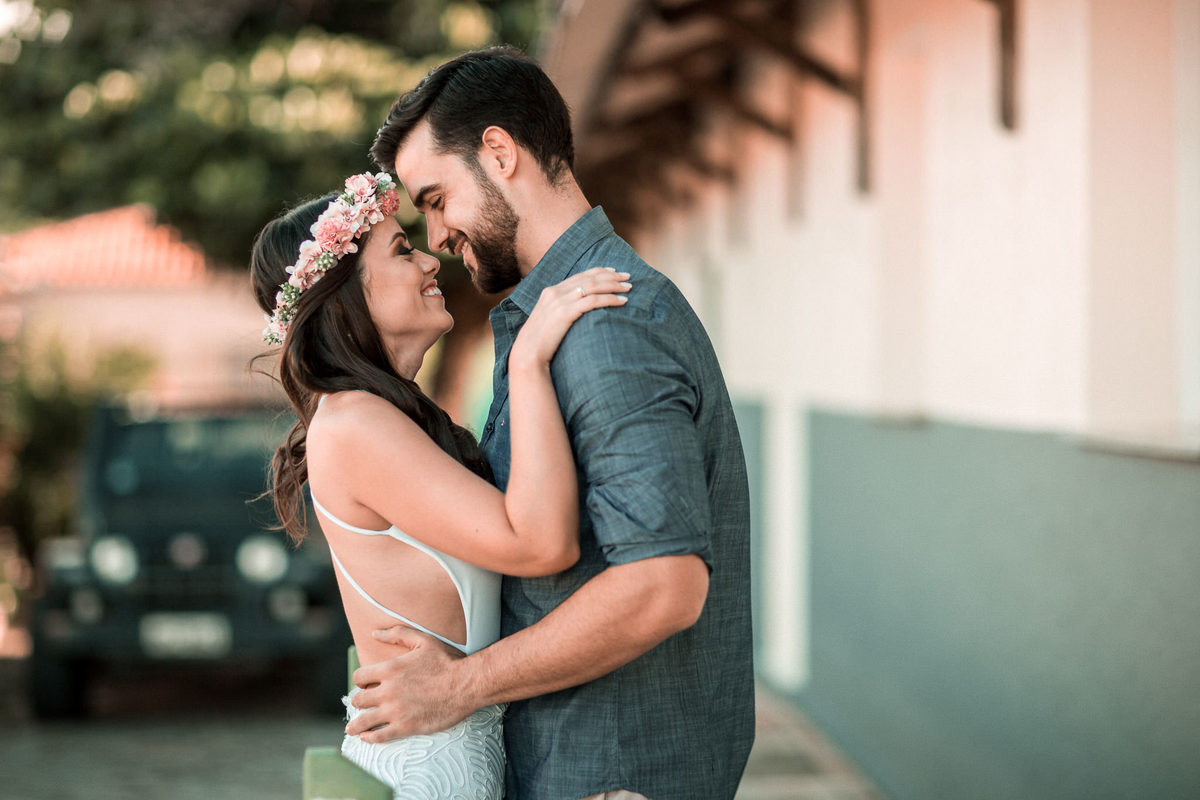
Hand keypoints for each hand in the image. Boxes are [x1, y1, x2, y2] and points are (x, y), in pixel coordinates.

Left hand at [345, 625, 470, 742]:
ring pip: (363, 721)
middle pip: (358, 700)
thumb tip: (374, 633)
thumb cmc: (448, 661)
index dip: (360, 681)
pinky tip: (367, 737)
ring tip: (351, 729)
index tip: (365, 685)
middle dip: (358, 702)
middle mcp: (388, 691)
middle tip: (362, 705)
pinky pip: (379, 735)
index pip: (359, 677)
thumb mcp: (423, 640)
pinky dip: (370, 737)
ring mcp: (396, 710)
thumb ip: (397, 634)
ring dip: (355, 725)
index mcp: (390, 669)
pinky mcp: (406, 727)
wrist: (467, 684)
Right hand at [509, 267, 630, 370]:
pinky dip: (610, 299)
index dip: (598, 272)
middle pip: (589, 278)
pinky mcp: (566, 312)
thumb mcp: (548, 320)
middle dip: (611, 276)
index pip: (579, 276)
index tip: (613, 271)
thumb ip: (560, 310)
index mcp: (550, 291)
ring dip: (614, 286)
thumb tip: (577, 310)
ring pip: (593, 287)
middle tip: (628, 276)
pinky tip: (622, 301)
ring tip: (629, 288)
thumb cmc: (540, 342)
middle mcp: (555, 292)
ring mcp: (560, 301)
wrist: (528, 353)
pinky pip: (593, 301)